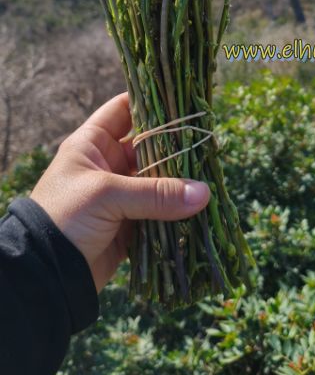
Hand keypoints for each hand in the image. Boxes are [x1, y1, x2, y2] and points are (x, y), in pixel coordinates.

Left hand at [30, 93, 209, 291]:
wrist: (44, 274)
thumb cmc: (65, 217)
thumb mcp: (106, 195)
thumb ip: (155, 193)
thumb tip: (203, 192)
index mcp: (92, 144)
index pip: (124, 109)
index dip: (151, 102)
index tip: (183, 100)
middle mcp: (107, 164)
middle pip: (150, 146)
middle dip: (177, 146)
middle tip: (208, 141)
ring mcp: (120, 195)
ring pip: (158, 180)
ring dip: (180, 181)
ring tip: (211, 174)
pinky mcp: (130, 224)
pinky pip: (160, 212)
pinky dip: (178, 210)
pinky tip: (201, 206)